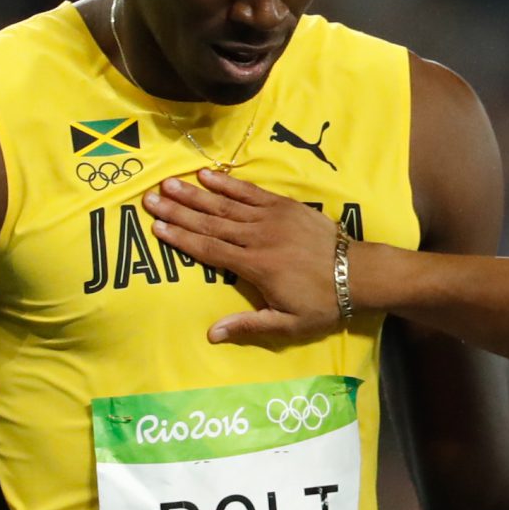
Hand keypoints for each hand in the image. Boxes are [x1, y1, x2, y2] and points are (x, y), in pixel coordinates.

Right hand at [143, 169, 343, 343]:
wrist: (358, 274)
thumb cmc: (322, 303)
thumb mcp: (287, 324)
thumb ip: (248, 326)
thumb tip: (211, 335)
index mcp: (256, 267)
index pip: (210, 250)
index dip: (181, 239)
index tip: (156, 228)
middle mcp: (259, 238)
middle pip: (211, 223)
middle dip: (178, 211)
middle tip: (150, 199)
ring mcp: (272, 218)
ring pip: (226, 204)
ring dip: (195, 194)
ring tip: (169, 184)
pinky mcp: (285, 206)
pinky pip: (251, 192)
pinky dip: (228, 183)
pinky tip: (208, 175)